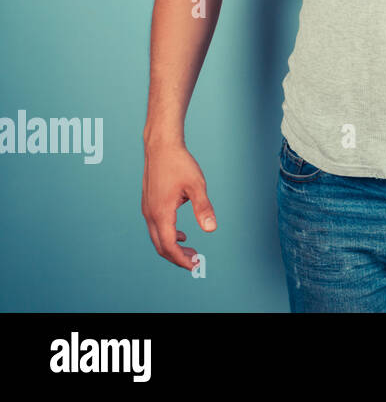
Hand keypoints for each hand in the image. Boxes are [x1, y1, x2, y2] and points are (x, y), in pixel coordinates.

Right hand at [142, 141, 216, 269]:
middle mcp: (150, 214)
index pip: (169, 246)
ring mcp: (148, 209)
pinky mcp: (149, 204)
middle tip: (195, 261)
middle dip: (177, 257)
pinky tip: (182, 234)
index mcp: (161, 213)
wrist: (161, 147)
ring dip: (173, 247)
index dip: (182, 259)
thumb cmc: (179, 163)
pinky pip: (156, 227)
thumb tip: (211, 229)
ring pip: (157, 237)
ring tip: (191, 250)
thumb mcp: (197, 185)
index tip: (195, 265)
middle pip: (161, 246)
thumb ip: (203, 208)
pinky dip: (168, 235)